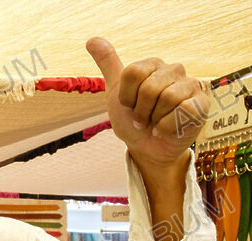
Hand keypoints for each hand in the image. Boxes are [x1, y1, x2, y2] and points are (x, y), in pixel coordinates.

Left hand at [87, 37, 208, 168]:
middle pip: (149, 87)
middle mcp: (174, 70)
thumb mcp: (115, 93)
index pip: (132, 72)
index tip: (129, 105)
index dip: (126, 96)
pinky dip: (167, 126)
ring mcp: (191, 85)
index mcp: (153, 65)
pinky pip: (181, 110)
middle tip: (143, 118)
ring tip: (156, 122)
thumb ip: (108, 65)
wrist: (146, 148)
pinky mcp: (202, 103)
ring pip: (167, 97)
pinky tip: (169, 128)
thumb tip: (91, 40)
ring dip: (154, 118)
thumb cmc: (133, 120)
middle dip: (140, 110)